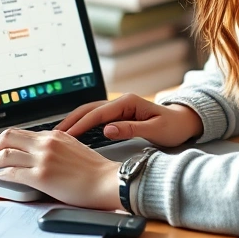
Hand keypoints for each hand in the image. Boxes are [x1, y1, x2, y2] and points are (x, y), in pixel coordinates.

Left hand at [0, 128, 121, 209]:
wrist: (108, 181)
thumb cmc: (95, 171)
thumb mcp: (73, 148)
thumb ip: (53, 147)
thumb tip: (33, 155)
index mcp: (54, 135)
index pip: (19, 133)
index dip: (2, 142)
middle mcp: (46, 142)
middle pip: (6, 137)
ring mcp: (43, 158)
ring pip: (4, 153)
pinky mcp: (42, 176)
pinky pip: (12, 172)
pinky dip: (1, 174)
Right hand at [55, 94, 203, 147]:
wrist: (184, 122)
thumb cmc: (173, 127)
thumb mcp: (155, 130)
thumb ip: (131, 129)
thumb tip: (106, 130)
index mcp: (128, 102)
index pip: (98, 113)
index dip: (81, 124)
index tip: (66, 136)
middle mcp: (121, 102)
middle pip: (89, 109)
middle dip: (71, 120)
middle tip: (54, 134)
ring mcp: (119, 107)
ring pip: (90, 112)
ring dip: (75, 120)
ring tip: (59, 133)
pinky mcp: (119, 114)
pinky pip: (96, 117)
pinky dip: (83, 123)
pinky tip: (74, 132)